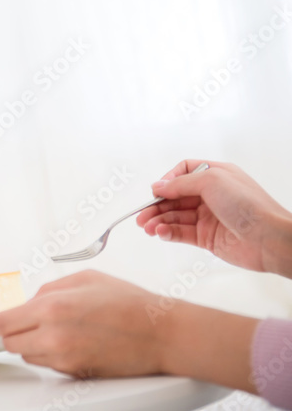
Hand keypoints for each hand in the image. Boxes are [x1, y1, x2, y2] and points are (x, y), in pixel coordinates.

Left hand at [0, 271, 167, 377]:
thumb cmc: (130, 303)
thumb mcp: (85, 279)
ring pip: (30, 355)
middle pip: (12, 341)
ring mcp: (66, 359)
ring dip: (37, 343)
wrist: (164, 334)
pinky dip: (55, 355)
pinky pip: (51, 365)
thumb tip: (31, 301)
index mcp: (53, 307)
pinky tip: (80, 342)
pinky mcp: (78, 374)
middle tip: (41, 320)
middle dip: (18, 331)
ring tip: (68, 330)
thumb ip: (50, 288)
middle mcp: (54, 336)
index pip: (3, 322)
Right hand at [136, 160, 291, 276]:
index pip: (184, 172)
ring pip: (176, 217)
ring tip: (146, 227)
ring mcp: (209, 217)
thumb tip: (159, 187)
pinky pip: (182, 233)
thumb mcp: (211, 181)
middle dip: (157, 206)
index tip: (157, 190)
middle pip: (175, 197)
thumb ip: (181, 183)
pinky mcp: (207, 238)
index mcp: (215, 176)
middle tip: (141, 215)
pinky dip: (168, 232)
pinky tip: (160, 233)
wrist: (268, 238)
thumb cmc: (248, 204)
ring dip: (158, 221)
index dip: (168, 180)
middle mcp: (211, 195)